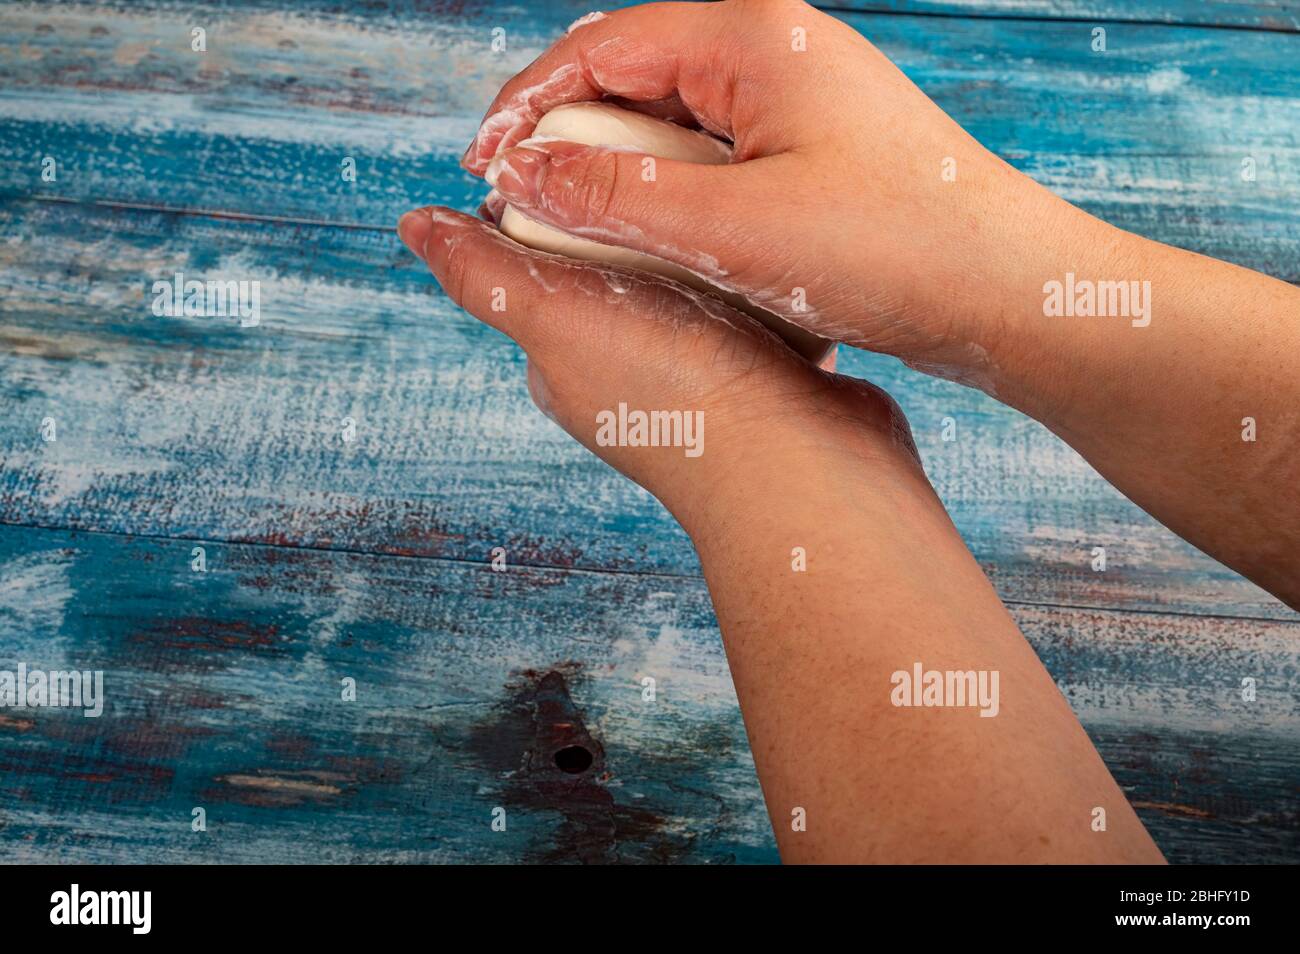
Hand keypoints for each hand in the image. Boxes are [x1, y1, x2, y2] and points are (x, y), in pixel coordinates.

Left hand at [395, 205, 923, 535]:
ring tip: (718, 192)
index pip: (541, 260)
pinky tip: (766, 240)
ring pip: (689, 279)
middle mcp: (622, 375)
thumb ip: (484, 274)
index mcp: (563, 363)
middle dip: (634, 211)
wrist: (799, 460)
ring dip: (698, 238)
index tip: (588, 148)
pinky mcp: (763, 373)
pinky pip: (749, 301)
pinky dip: (753, 269)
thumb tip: (414, 224)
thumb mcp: (555, 315)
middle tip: (665, 157)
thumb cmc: (674, 389)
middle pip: (617, 263)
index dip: (557, 199)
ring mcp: (696, 379)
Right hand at [460, 0, 1078, 380]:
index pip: (601, 46)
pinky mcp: (813, 150)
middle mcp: (774, 51)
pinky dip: (667, 191)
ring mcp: (797, 101)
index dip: (527, 105)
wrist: (1009, 291)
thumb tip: (521, 175)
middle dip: (566, 136)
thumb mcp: (737, 230)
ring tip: (576, 230)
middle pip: (631, 74)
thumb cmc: (896, 250)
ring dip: (616, 169)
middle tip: (520, 204)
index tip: (484, 167)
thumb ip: (620, 198)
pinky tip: (651, 240)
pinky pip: (712, 155)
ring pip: (669, 119)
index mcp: (753, 39)